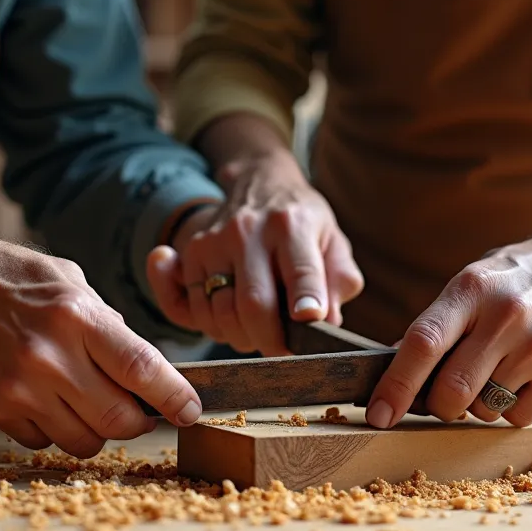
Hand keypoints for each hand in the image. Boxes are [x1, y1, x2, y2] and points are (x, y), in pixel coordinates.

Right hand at [0, 219, 200, 457]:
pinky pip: (44, 441)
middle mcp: (48, 356)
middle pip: (119, 419)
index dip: (175, 397)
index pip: (142, 370)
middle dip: (140, 422)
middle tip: (141, 410)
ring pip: (84, 441)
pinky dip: (56, 429)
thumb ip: (107, 323)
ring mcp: (19, 388)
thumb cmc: (8, 274)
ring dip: (99, 430)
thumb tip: (142, 367)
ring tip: (89, 401)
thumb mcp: (68, 280)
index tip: (191, 410)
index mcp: (76, 316)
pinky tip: (48, 398)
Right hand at [145, 152, 363, 356]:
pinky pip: (194, 310)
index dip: (307, 301)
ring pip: (221, 313)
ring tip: (259, 332)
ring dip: (242, 338)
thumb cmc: (301, 223)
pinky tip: (231, 322)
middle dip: (271, 340)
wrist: (259, 182)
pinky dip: (213, 328)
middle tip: (283, 348)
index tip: (311, 321)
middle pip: (255, 304)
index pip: (300, 271)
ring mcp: (214, 241)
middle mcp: (248, 230)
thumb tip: (327, 320)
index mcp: (292, 224)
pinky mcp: (192, 254)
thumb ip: (339, 280)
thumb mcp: (332, 240)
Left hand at [365, 229, 531, 428]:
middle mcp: (506, 316)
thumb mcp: (466, 286)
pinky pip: (516, 417)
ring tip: (491, 370)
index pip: (423, 343)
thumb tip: (390, 371)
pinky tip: (517, 376)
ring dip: (475, 404)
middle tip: (441, 394)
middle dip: (436, 405)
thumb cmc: (509, 283)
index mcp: (470, 289)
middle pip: (452, 389)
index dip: (396, 384)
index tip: (377, 414)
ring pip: (484, 409)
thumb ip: (432, 327)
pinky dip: (507, 409)